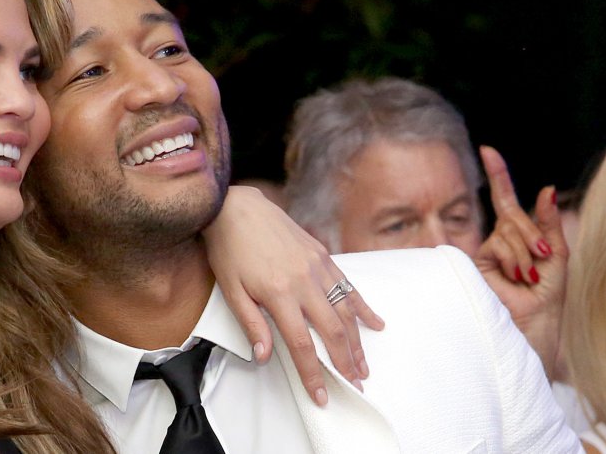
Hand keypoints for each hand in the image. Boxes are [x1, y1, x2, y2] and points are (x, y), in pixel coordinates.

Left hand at [203, 186, 384, 405]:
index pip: (301, 344)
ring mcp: (317, 266)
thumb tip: (264, 357)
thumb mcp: (231, 290)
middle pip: (332, 331)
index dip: (313, 373)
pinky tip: (376, 324)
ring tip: (364, 365)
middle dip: (345, 363)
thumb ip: (251, 324)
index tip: (322, 395)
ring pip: (345, 311)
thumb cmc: (229, 250)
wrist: (236, 209)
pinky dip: (362, 307)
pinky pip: (347, 285)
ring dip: (358, 341)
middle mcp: (303, 281)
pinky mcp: (322, 255)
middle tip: (355, 386)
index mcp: (278, 294)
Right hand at [474, 146, 565, 377]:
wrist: (534, 322)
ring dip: (525, 253)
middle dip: (532, 234)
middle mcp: (500, 239)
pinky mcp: (477, 260)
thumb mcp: (557, 254)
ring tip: (527, 276)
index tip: (488, 150)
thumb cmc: (547, 295)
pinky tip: (515, 277)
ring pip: (506, 230)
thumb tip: (546, 188)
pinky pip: (498, 244)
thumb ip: (547, 222)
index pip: (504, 199)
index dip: (497, 174)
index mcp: (519, 235)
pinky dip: (513, 259)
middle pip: (512, 215)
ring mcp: (487, 249)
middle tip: (542, 260)